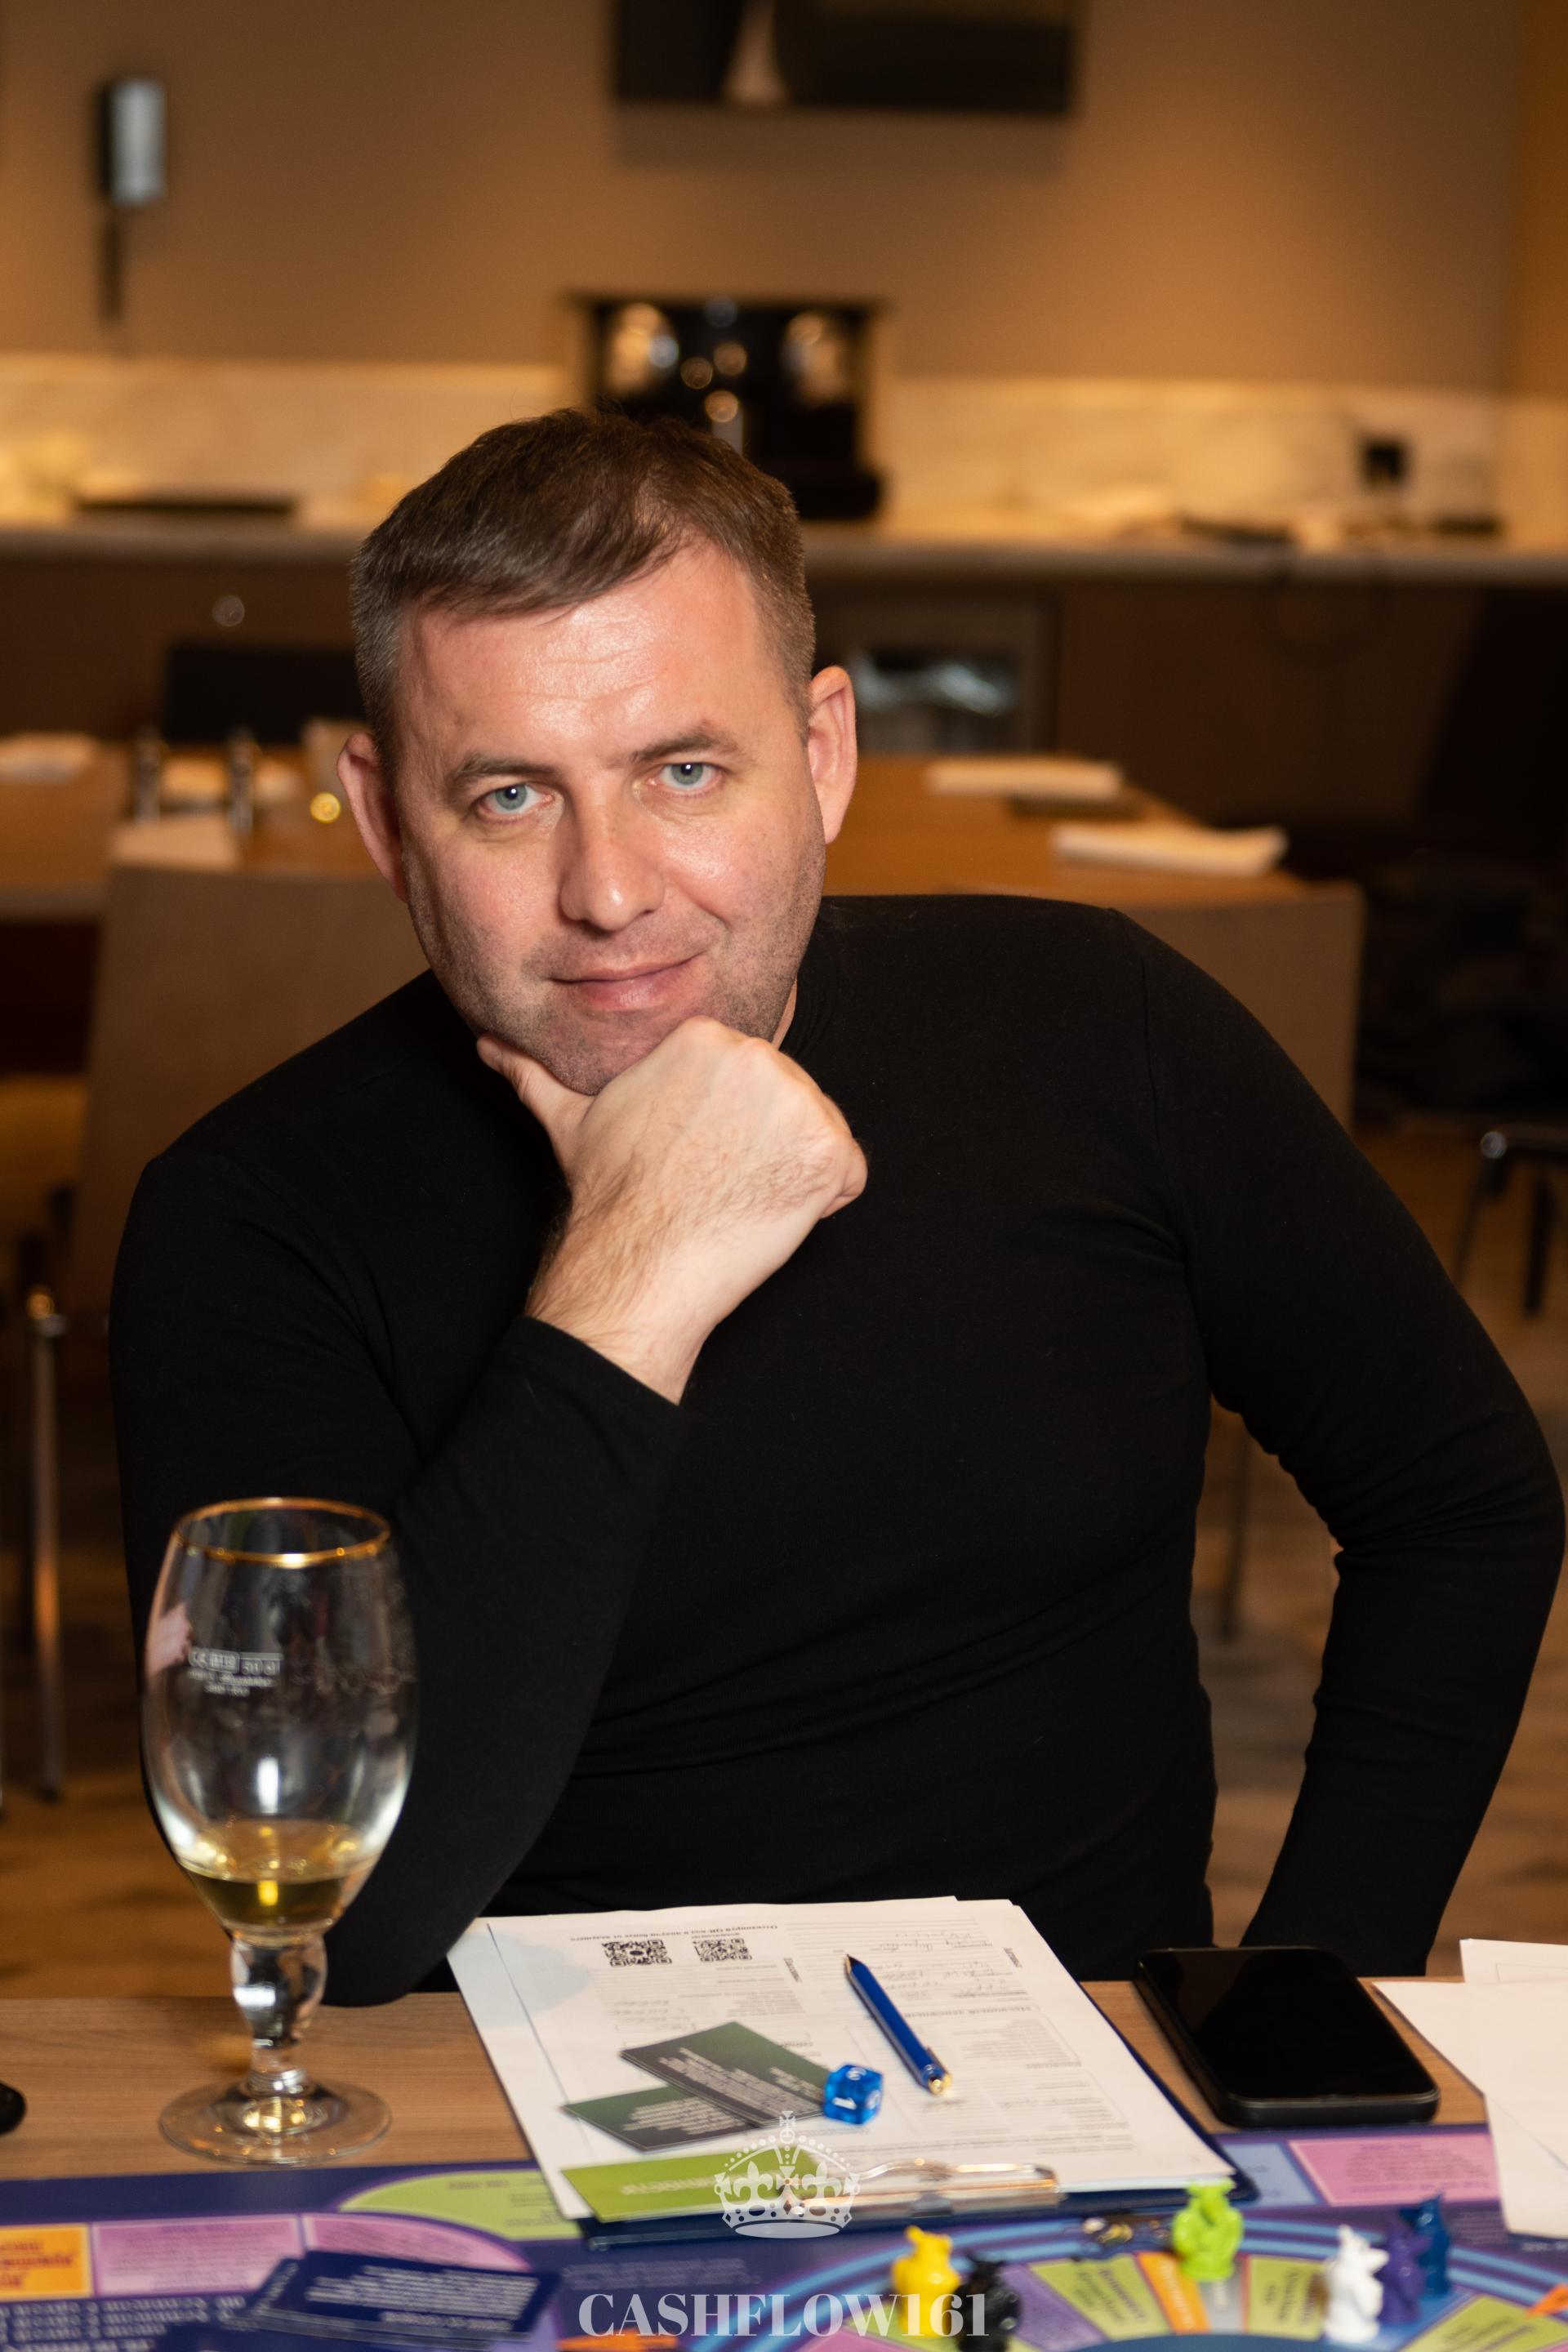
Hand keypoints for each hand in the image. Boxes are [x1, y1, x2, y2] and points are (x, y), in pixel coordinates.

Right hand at [477, 1018, 866, 1400]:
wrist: (637, 1263)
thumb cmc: (610, 1192)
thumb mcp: (570, 1118)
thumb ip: (537, 1073)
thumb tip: (489, 1044)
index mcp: (707, 1035)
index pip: (752, 1077)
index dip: (730, 1125)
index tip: (695, 1154)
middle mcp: (759, 1056)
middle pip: (790, 1102)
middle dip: (764, 1147)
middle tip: (714, 1182)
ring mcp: (800, 1102)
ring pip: (820, 1137)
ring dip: (792, 1175)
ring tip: (737, 1197)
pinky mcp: (830, 1152)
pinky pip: (849, 1176)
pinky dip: (822, 1203)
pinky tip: (770, 1214)